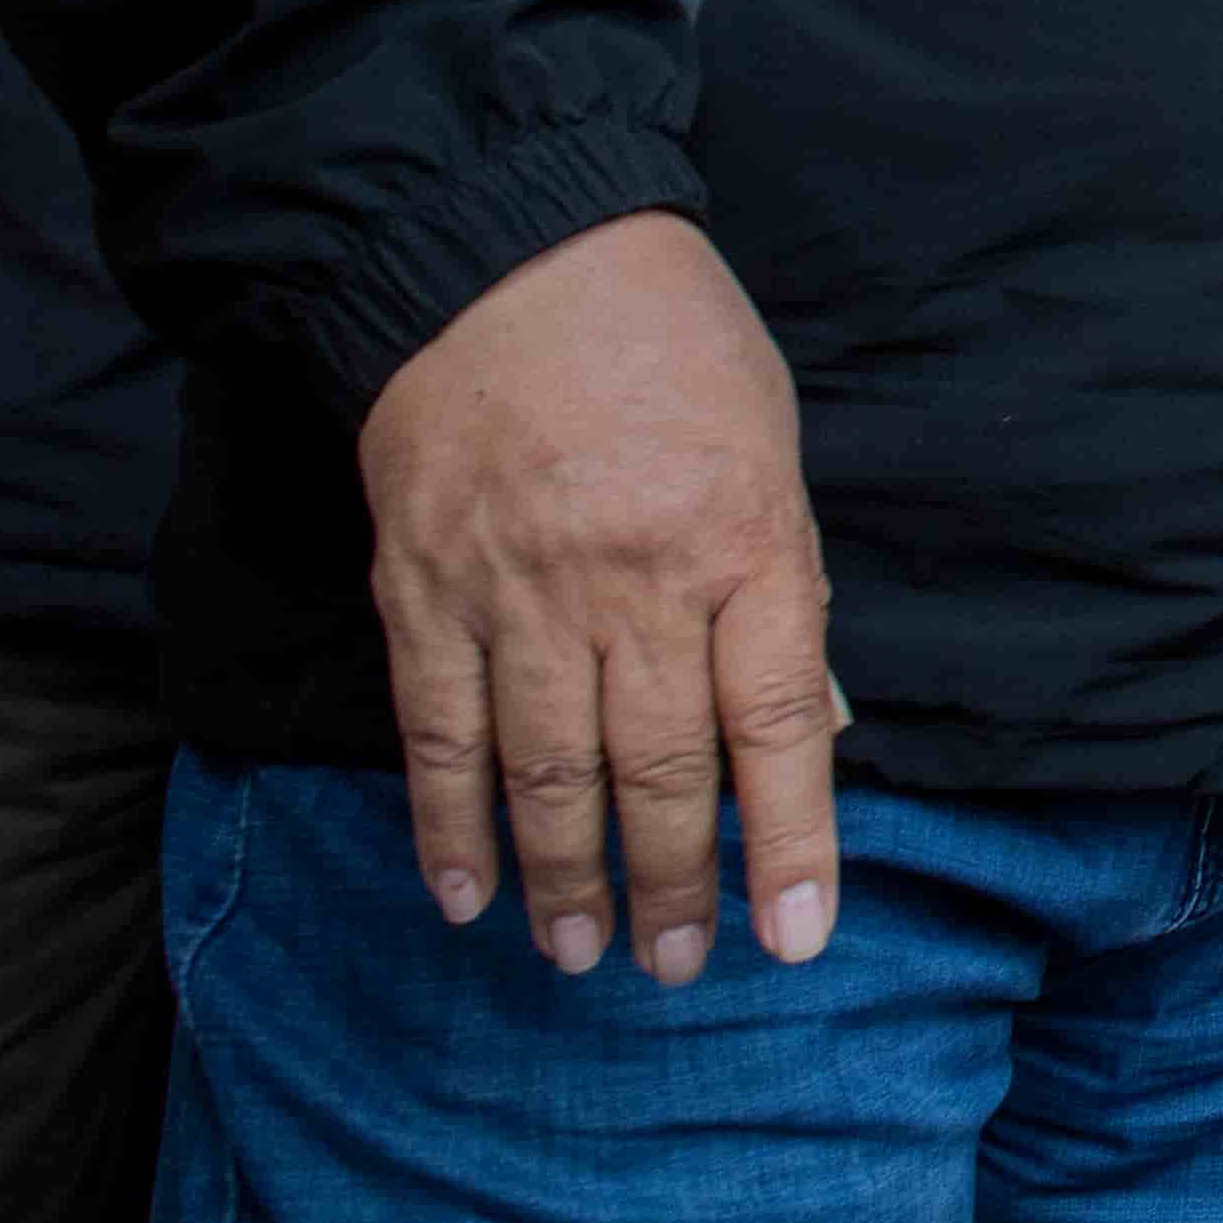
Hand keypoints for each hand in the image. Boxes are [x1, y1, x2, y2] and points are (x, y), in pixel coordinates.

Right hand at [359, 209, 837, 988]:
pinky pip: (438, 734)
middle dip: (677, 886)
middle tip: (676, 967)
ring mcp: (520, 593)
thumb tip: (785, 719)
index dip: (792, 840)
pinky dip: (449, 826)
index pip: (778, 723)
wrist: (505, 255)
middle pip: (661, 771)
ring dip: (569, 879)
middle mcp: (634, 582)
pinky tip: (467, 892)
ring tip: (583, 953)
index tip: (798, 934)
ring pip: (547, 773)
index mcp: (742, 539)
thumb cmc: (666, 344)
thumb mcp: (768, 446)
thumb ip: (772, 581)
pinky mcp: (424, 591)